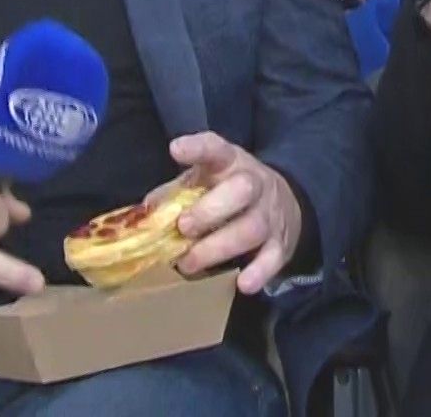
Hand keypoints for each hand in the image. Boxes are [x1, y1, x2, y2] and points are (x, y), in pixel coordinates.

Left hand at [155, 132, 302, 294]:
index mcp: (230, 163)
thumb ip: (176, 193)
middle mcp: (255, 184)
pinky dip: (259, 272)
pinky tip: (242, 283)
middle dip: (210, 210)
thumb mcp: (205, 181)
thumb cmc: (230, 192)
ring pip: (252, 228)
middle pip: (242, 190)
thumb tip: (145, 212)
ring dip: (218, 248)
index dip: (197, 148)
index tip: (176, 150)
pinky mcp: (281, 244)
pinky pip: (273, 258)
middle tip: (184, 228)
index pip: (216, 148)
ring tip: (188, 264)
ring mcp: (271, 214)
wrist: (285, 203)